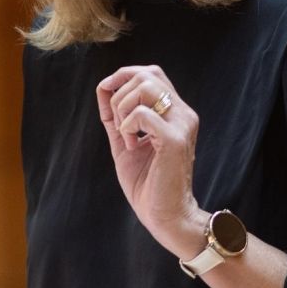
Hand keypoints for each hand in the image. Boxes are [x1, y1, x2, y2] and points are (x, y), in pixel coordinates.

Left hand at [96, 65, 205, 257]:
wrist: (165, 215)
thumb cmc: (148, 183)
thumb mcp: (125, 142)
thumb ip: (115, 116)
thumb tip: (103, 88)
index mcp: (174, 112)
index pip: (151, 72)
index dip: (124, 75)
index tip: (107, 94)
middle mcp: (183, 113)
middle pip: (147, 75)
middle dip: (120, 95)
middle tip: (119, 126)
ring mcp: (182, 124)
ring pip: (146, 87)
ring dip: (124, 109)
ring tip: (126, 135)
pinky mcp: (175, 140)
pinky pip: (143, 114)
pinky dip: (128, 125)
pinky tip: (132, 145)